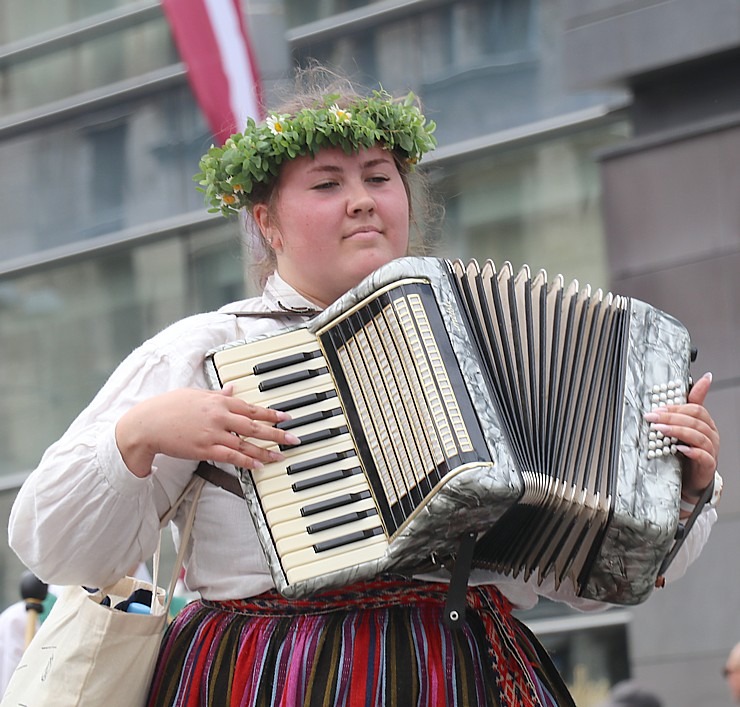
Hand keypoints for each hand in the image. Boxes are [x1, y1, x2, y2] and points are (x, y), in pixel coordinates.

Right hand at [115, 385, 299, 476]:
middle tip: (293, 439)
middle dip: (276, 433)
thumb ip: (217, 394)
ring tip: (280, 456)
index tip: (286, 417)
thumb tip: (232, 388)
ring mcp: (213, 433)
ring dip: (265, 451)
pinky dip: (246, 461)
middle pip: (254, 425)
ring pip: (246, 443)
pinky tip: (258, 465)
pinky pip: (231, 456)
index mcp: (218, 401)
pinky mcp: (205, 449)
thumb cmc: (168, 407)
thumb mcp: (195, 394)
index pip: (252, 407)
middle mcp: (219, 416)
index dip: (271, 414)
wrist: (147, 423)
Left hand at [644, 372, 719, 498]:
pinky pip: (704, 456)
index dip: (675, 407)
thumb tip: (703, 378)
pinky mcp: (708, 464)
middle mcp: (710, 434)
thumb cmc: (687, 450)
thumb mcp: (684, 426)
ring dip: (678, 431)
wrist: (691, 477)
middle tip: (653, 417)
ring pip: (699, 436)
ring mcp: (711, 449)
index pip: (695, 408)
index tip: (657, 407)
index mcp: (705, 423)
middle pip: (695, 420)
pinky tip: (679, 448)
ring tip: (661, 430)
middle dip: (672, 417)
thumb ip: (687, 406)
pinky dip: (692, 451)